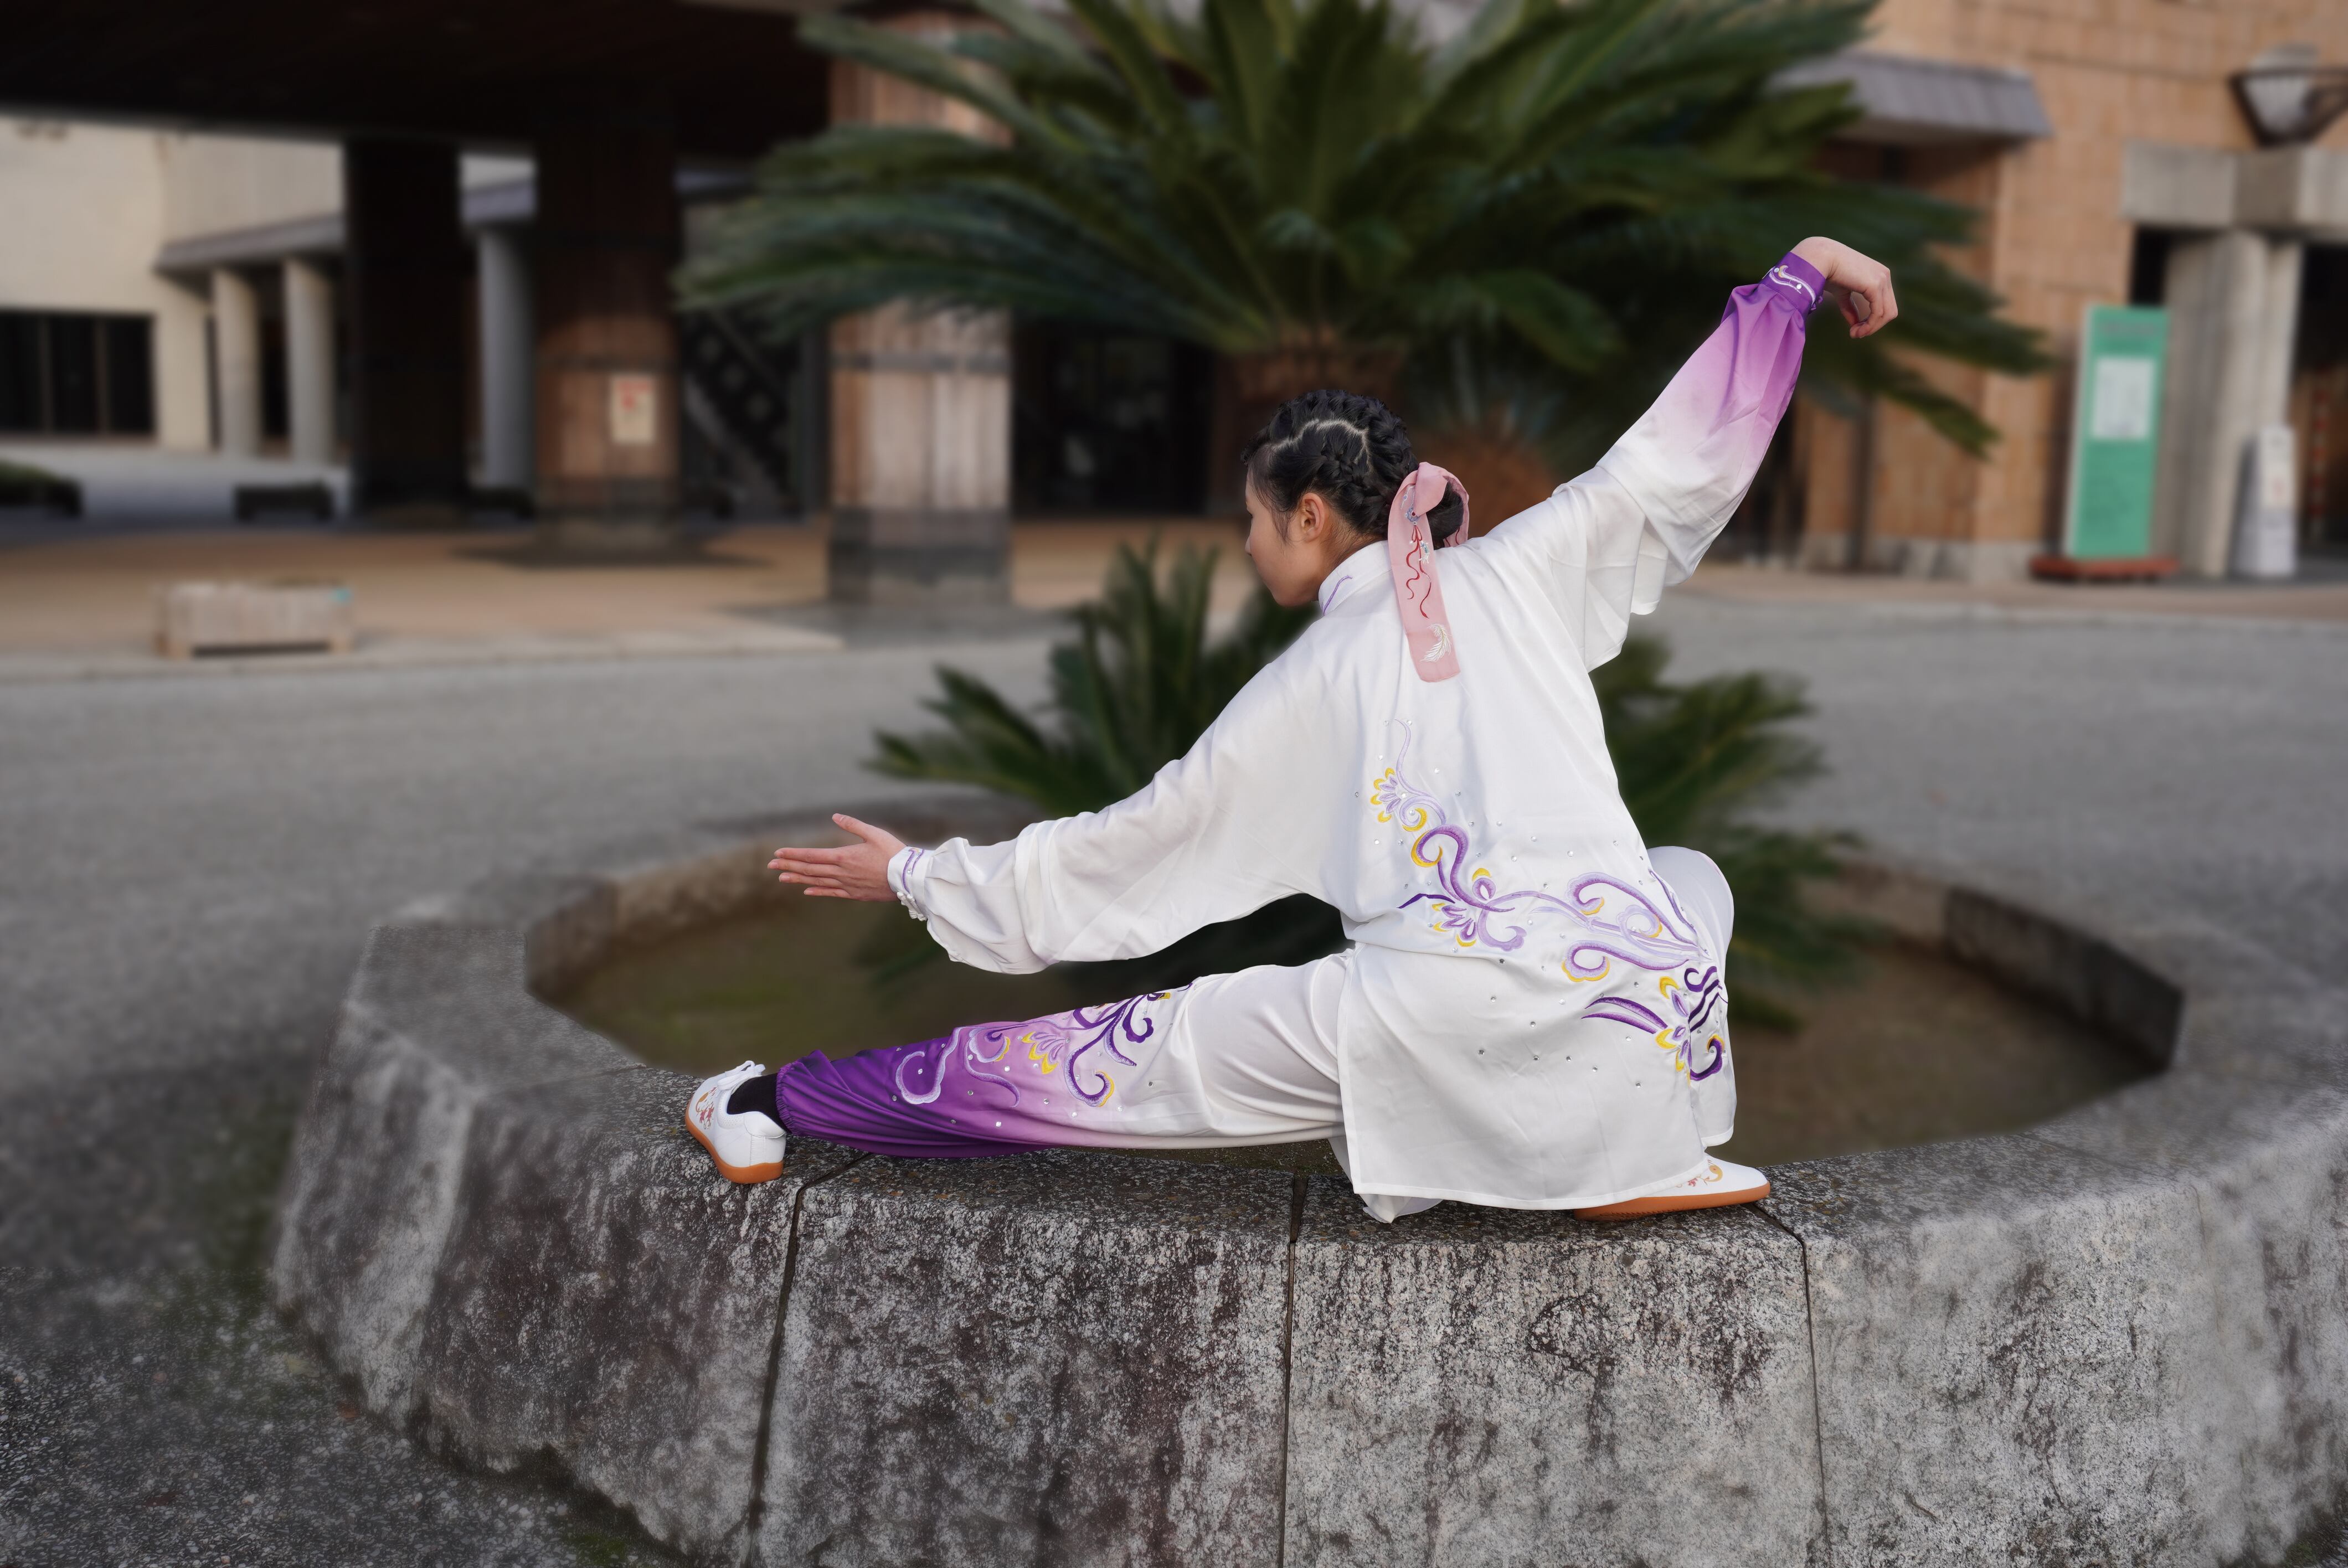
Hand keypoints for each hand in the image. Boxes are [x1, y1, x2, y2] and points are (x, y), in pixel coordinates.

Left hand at [769, 814, 906, 901]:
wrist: (907, 878)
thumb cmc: (893, 852)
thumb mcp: (873, 833)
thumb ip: (852, 824)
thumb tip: (835, 816)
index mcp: (843, 856)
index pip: (811, 855)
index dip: (793, 854)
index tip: (778, 853)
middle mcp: (841, 872)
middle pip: (809, 869)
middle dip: (789, 866)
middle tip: (771, 865)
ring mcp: (846, 885)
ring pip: (816, 882)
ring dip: (798, 879)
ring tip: (782, 878)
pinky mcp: (854, 894)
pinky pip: (831, 893)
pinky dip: (817, 891)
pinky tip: (806, 891)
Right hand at [1790, 236, 1897, 338]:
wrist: (1821, 258)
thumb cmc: (1827, 271)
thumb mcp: (1842, 292)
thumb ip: (1850, 307)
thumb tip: (1855, 324)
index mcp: (1879, 275)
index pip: (1885, 304)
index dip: (1873, 320)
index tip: (1856, 328)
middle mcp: (1884, 276)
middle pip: (1890, 310)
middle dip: (1874, 326)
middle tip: (1856, 334)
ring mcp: (1882, 279)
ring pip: (1887, 314)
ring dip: (1871, 328)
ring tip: (1854, 334)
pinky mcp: (1875, 285)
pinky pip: (1878, 312)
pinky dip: (1869, 325)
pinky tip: (1856, 330)